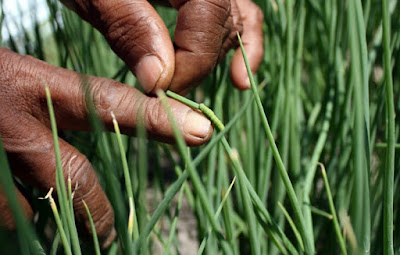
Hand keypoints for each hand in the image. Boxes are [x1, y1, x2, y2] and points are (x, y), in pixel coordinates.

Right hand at [0, 48, 212, 247]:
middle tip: (111, 233)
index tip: (202, 130)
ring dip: (47, 215)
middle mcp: (7, 129)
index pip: (108, 104)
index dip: (156, 120)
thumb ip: (50, 93)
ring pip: (32, 208)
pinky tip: (9, 206)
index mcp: (21, 85)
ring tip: (55, 216)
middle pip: (74, 184)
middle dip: (97, 213)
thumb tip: (87, 118)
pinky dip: (11, 215)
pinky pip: (1, 216)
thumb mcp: (8, 74)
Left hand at [60, 0, 263, 93]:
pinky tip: (238, 80)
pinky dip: (242, 46)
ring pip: (233, 21)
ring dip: (215, 60)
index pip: (209, 13)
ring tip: (191, 89)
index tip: (159, 89)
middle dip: (195, 65)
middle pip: (222, 22)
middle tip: (162, 91)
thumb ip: (128, 27)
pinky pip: (240, 15)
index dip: (191, 60)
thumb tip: (157, 80)